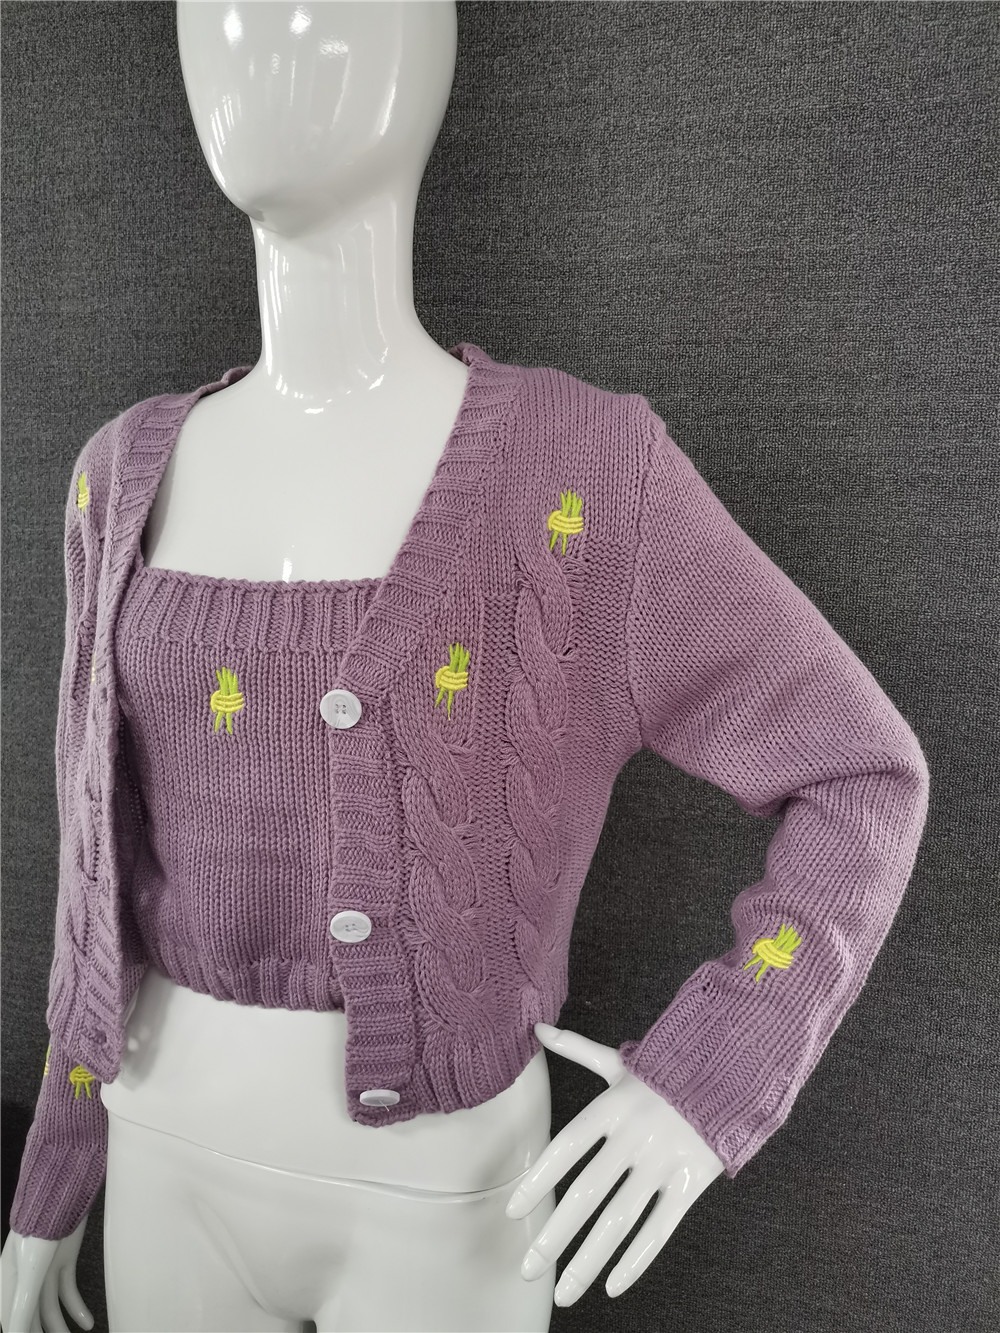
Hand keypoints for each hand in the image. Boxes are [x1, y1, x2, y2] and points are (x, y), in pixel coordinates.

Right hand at [0, 1218, 92, 1332]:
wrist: (63, 1192)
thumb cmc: (39, 1228)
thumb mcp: (30, 1273)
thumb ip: (22, 1307)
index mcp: (6, 1282)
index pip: (10, 1320)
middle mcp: (23, 1279)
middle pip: (30, 1317)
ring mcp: (44, 1270)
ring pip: (50, 1309)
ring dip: (61, 1328)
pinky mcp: (64, 1261)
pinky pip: (68, 1292)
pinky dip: (78, 1309)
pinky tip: (87, 1323)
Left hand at [506, 1023, 724, 1306]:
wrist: (732, 1071)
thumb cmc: (667, 1070)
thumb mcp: (621, 1061)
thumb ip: (576, 1050)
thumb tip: (536, 1028)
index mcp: (612, 1107)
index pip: (565, 1149)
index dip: (538, 1181)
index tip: (512, 1212)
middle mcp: (634, 1137)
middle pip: (587, 1194)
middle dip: (554, 1236)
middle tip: (526, 1268)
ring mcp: (663, 1162)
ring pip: (619, 1221)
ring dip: (588, 1260)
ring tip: (563, 1292)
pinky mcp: (690, 1183)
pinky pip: (659, 1229)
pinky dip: (636, 1260)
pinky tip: (612, 1285)